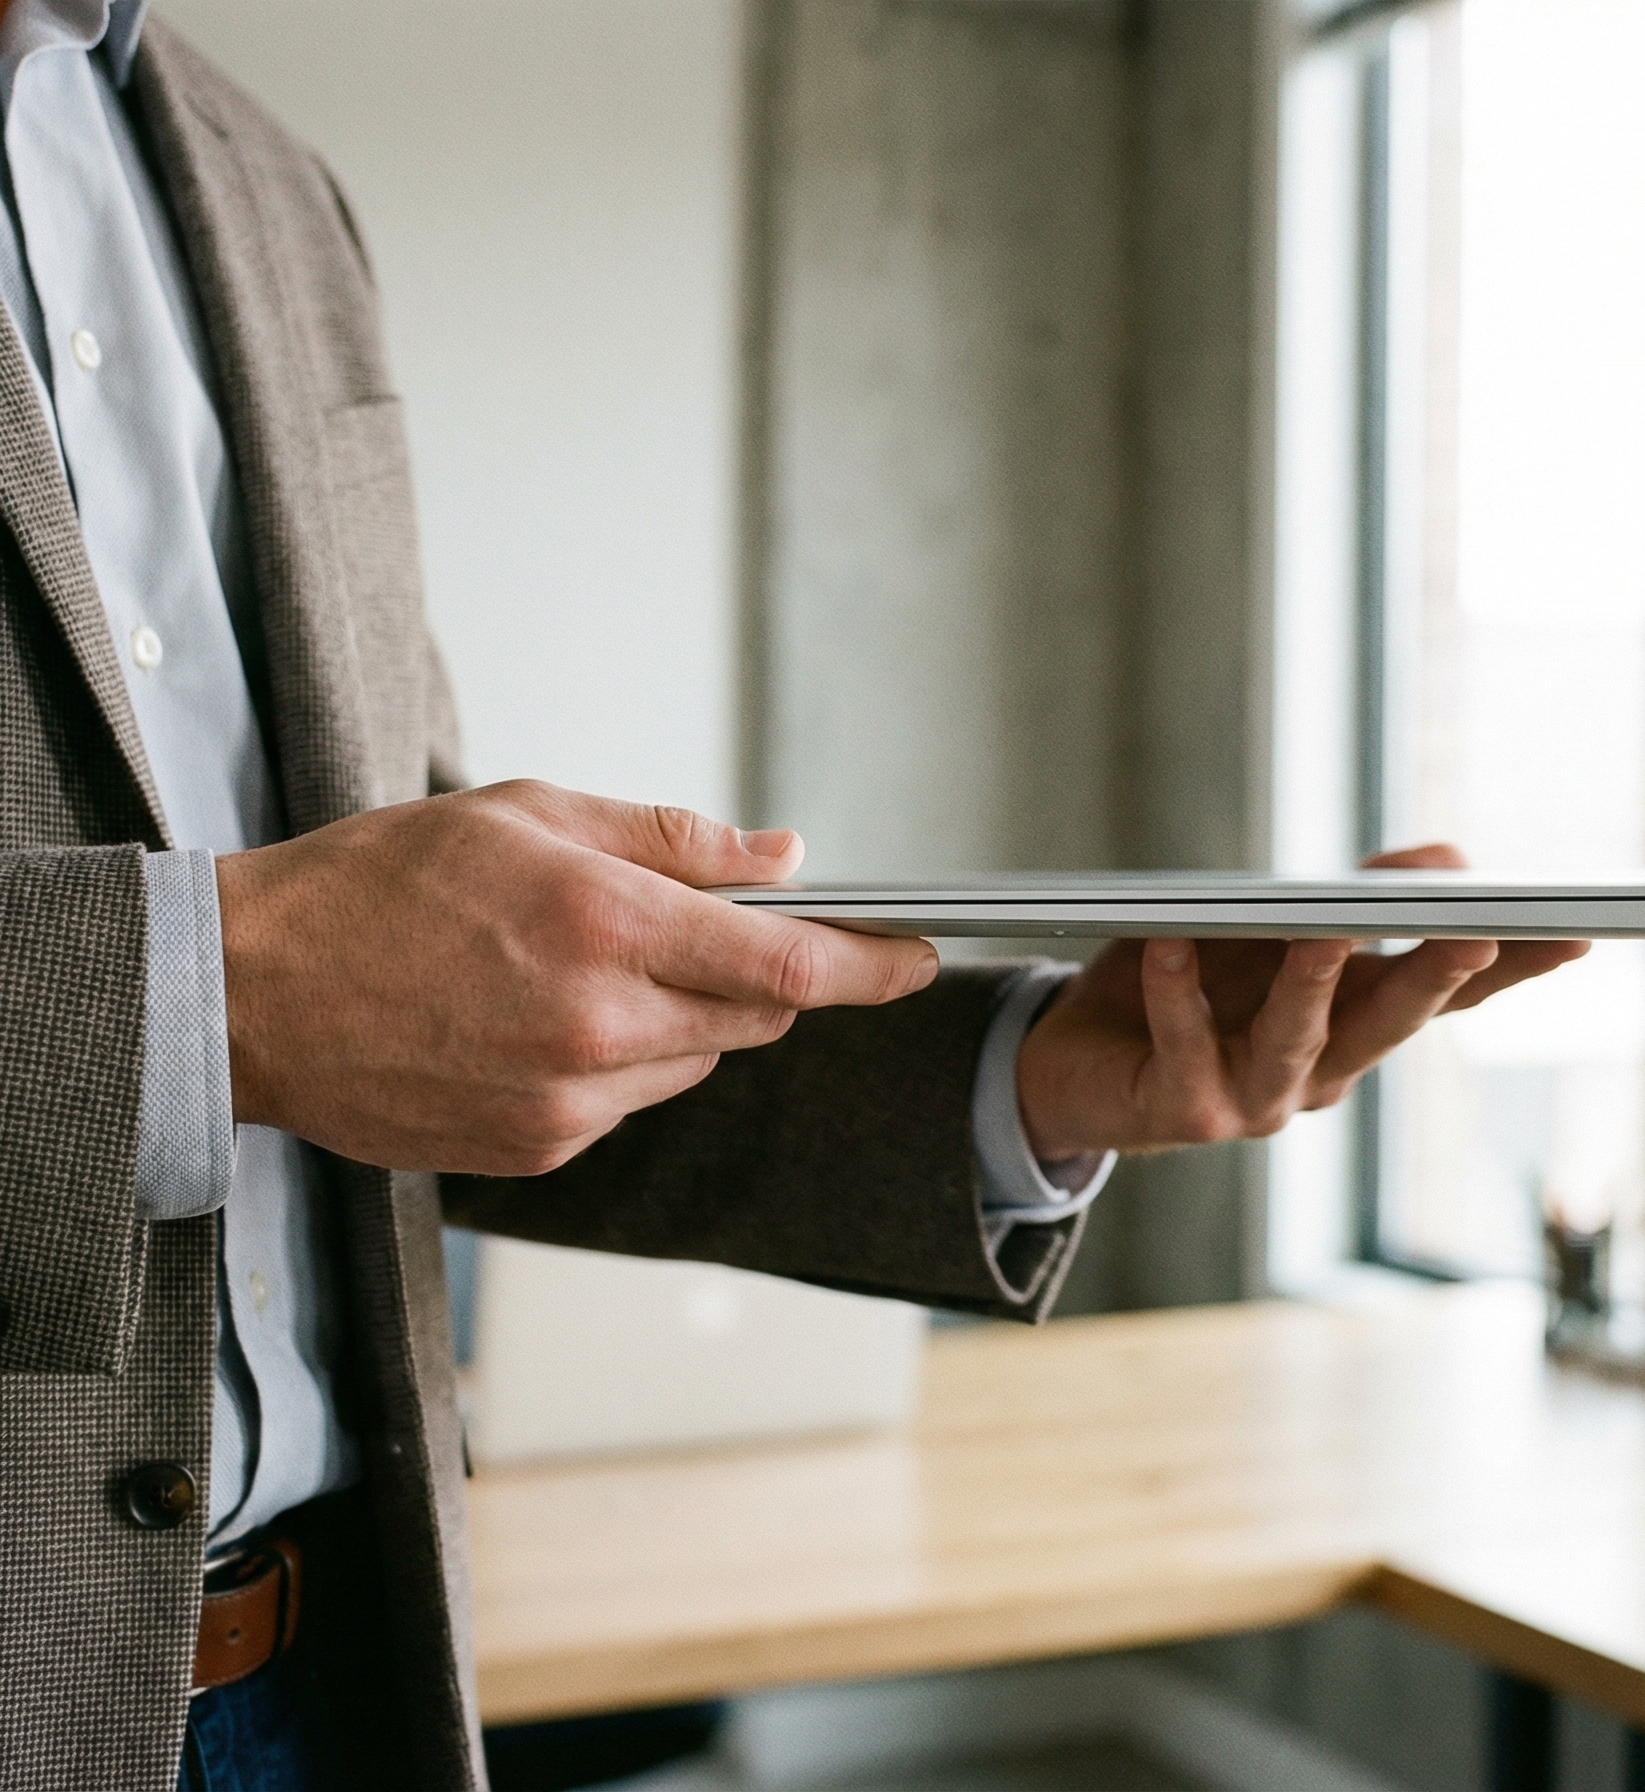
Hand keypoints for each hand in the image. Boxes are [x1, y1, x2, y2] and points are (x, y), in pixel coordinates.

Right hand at [216, 779, 936, 1175]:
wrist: (250, 996)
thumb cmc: (377, 885)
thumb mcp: (529, 813)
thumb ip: (672, 840)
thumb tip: (785, 857)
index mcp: (606, 926)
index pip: (788, 961)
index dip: (871, 964)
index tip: (916, 959)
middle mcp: (600, 1026)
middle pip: (756, 1015)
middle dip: (752, 974)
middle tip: (683, 931)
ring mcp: (571, 1102)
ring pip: (695, 1062)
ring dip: (679, 1019)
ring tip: (576, 969)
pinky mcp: (541, 1151)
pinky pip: (631, 1104)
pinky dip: (619, 1063)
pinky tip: (538, 1022)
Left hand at [1014, 844, 1588, 1157]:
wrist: (1076, 1066)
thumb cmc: (1188, 990)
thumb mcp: (1275, 931)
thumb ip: (1358, 899)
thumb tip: (1449, 858)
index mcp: (1358, 1022)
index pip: (1452, 995)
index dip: (1516, 969)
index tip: (1579, 932)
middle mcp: (1324, 1070)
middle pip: (1393, 1022)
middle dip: (1434, 978)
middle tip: (1476, 936)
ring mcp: (1259, 1098)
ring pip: (1299, 1043)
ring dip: (1314, 986)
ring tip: (1327, 932)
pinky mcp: (1186, 1111)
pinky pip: (1185, 1048)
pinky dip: (1176, 996)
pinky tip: (1172, 948)